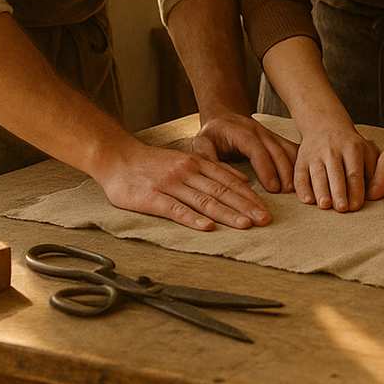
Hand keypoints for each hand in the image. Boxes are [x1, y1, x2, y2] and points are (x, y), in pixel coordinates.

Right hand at [95, 140, 274, 230]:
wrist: (117, 156)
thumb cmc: (152, 162)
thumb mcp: (187, 158)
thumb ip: (213, 169)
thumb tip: (242, 180)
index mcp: (197, 163)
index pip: (228, 182)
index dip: (249, 197)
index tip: (265, 210)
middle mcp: (187, 172)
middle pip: (221, 192)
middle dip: (246, 207)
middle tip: (265, 220)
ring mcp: (170, 184)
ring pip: (203, 201)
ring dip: (226, 214)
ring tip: (245, 225)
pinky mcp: (152, 198)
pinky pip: (175, 209)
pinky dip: (193, 219)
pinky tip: (208, 227)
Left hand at [193, 113, 297, 193]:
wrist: (221, 117)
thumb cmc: (210, 135)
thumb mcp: (202, 147)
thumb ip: (215, 163)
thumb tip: (241, 180)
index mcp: (240, 132)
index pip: (257, 150)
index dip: (266, 169)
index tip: (273, 188)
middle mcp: (258, 131)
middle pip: (276, 150)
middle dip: (284, 172)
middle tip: (288, 192)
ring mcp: (268, 133)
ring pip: (286, 148)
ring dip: (293, 167)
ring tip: (296, 187)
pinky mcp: (274, 138)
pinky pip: (290, 147)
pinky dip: (298, 160)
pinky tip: (303, 174)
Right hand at [292, 120, 380, 212]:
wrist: (325, 125)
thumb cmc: (350, 145)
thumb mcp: (367, 150)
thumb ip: (373, 169)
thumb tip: (374, 192)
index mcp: (351, 149)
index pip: (354, 173)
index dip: (355, 190)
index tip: (356, 206)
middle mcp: (332, 151)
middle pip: (336, 174)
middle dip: (339, 192)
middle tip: (342, 208)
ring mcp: (315, 155)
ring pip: (318, 175)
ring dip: (321, 191)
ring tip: (325, 205)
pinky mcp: (302, 160)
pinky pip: (300, 175)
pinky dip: (302, 188)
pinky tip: (307, 200)